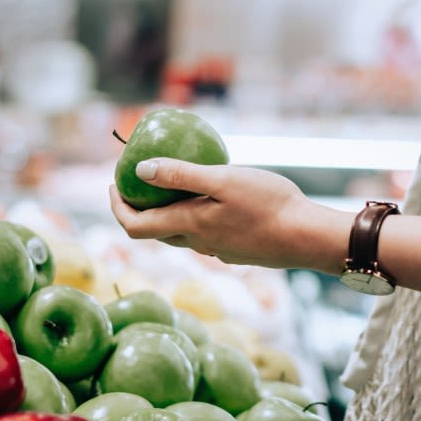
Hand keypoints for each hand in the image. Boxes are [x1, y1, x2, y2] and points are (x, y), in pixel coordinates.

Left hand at [108, 159, 348, 271]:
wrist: (307, 237)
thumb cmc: (269, 204)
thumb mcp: (223, 179)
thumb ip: (181, 175)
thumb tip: (141, 170)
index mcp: (189, 226)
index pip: (135, 227)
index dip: (116, 208)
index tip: (113, 185)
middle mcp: (198, 244)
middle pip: (154, 232)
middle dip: (137, 209)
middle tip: (135, 183)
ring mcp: (218, 250)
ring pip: (180, 235)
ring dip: (166, 213)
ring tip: (171, 186)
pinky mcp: (236, 250)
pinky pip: (204, 235)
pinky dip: (193, 217)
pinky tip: (211, 198)